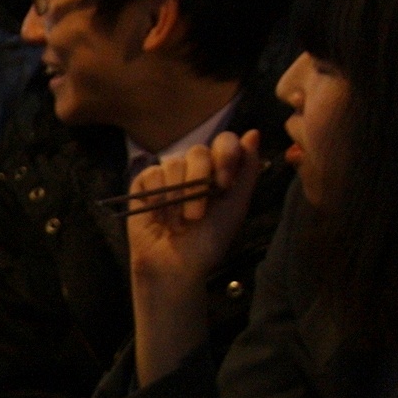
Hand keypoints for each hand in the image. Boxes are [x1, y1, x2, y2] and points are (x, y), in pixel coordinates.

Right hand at [126, 129, 261, 289]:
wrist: (174, 265)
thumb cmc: (208, 240)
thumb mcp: (236, 206)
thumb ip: (247, 171)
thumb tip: (253, 133)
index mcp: (219, 171)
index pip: (225, 142)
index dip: (225, 156)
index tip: (223, 184)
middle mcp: (194, 169)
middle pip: (198, 151)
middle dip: (199, 183)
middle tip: (196, 215)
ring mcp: (168, 175)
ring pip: (174, 163)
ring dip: (177, 197)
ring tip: (177, 222)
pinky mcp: (144, 184)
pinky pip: (152, 173)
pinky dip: (157, 195)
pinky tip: (158, 214)